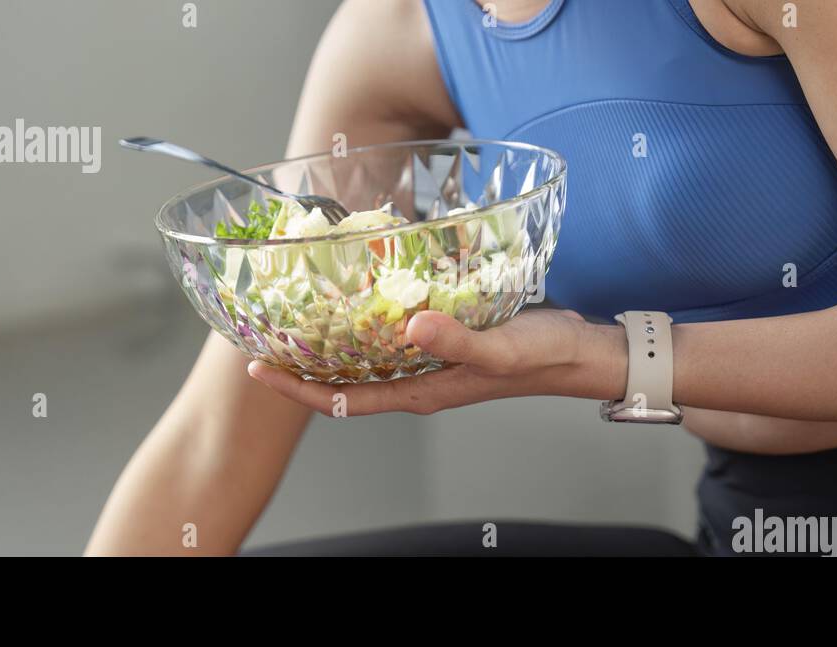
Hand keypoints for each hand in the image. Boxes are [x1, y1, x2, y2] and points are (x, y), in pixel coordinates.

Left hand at [247, 309, 624, 415]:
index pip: (344, 400)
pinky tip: (360, 292)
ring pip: (366, 357)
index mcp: (421, 391)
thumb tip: (411, 325)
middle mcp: (417, 378)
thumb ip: (456, 339)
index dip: (298, 389)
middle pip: (345, 380)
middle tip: (266, 335)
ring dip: (331, 342)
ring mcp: (430, 359)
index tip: (259, 368)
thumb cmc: (540, 358)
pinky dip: (367, 319)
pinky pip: (392, 333)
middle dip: (303, 365)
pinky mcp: (444, 337)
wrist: (577, 351)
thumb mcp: (498, 348)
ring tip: (298, 314)